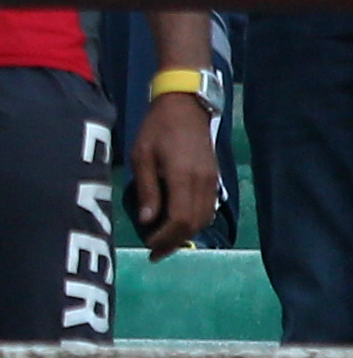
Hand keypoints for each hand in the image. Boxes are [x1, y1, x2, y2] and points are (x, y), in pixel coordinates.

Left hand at [130, 88, 222, 258]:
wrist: (185, 106)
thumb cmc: (157, 127)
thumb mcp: (142, 155)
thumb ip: (147, 189)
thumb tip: (148, 221)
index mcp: (184, 176)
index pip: (180, 219)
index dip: (165, 237)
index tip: (148, 246)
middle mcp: (203, 183)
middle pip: (194, 224)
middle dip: (174, 241)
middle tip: (155, 252)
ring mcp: (212, 181)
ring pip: (204, 219)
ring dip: (185, 235)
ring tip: (164, 243)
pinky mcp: (214, 179)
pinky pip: (208, 209)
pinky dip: (194, 222)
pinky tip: (178, 225)